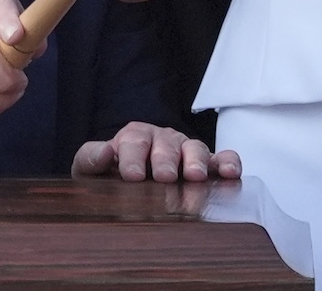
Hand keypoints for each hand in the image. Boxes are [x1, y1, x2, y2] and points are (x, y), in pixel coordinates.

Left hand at [71, 121, 241, 181]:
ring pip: (195, 148)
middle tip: (164, 176)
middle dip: (165, 159)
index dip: (133, 158)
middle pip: (165, 144)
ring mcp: (187, 151)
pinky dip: (229, 162)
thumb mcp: (90, 168)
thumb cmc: (109, 176)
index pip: (133, 142)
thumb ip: (90, 158)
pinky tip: (231, 173)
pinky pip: (222, 158)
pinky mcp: (209, 165)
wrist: (127, 185)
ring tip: (195, 176)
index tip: (132, 175)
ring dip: (196, 161)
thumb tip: (105, 152)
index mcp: (133, 137)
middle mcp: (162, 140)